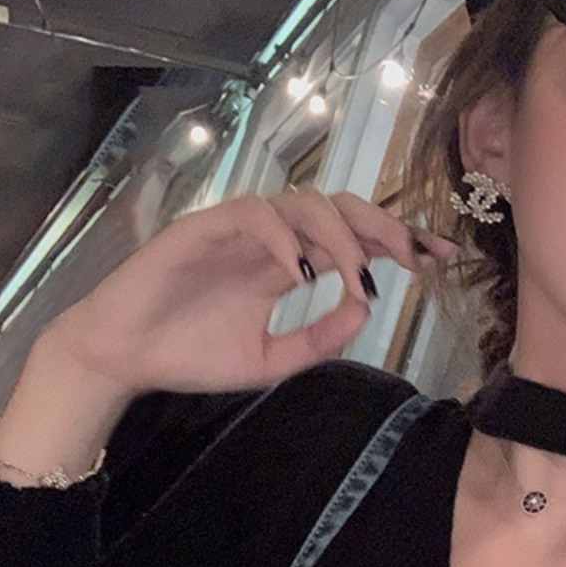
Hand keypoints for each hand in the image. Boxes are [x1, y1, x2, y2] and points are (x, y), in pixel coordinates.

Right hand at [45, 189, 457, 396]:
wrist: (125, 359)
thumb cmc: (189, 355)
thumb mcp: (270, 362)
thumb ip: (317, 340)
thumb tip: (364, 313)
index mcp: (287, 265)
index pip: (352, 240)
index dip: (397, 243)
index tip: (440, 258)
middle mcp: (270, 240)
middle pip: (339, 209)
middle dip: (383, 227)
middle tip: (416, 257)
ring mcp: (237, 229)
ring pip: (302, 204)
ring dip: (339, 235)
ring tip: (358, 275)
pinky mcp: (203, 227)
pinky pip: (253, 215)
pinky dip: (283, 237)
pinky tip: (301, 271)